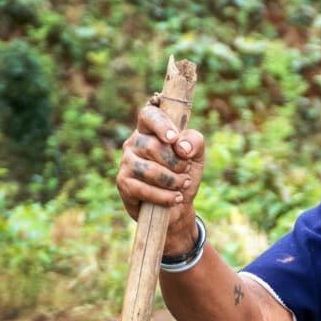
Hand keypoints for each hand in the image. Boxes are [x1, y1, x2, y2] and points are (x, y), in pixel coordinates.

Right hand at [116, 102, 205, 253]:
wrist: (178, 205)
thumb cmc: (185, 174)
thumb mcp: (197, 155)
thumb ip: (195, 142)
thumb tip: (181, 147)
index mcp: (150, 130)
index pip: (149, 115)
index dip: (160, 124)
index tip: (174, 138)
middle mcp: (134, 143)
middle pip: (153, 146)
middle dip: (177, 163)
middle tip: (185, 172)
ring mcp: (126, 162)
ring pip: (150, 170)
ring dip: (173, 181)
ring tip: (182, 185)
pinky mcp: (123, 183)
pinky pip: (144, 189)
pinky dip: (165, 196)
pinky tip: (175, 198)